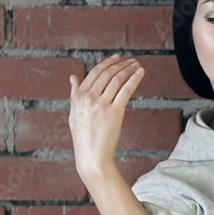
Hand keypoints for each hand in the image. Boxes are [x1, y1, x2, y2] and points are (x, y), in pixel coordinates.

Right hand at [68, 53, 144, 179]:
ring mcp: (102, 105)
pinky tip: (140, 73)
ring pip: (117, 80)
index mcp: (78, 98)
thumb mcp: (74, 113)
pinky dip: (134, 79)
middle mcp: (89, 98)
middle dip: (120, 64)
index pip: (94, 74)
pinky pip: (126, 90)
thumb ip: (74, 93)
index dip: (107, 63)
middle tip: (130, 60)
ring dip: (128, 69)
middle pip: (107, 74)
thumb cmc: (83, 137)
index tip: (116, 58)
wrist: (92, 156)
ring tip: (136, 64)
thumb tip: (73, 76)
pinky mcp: (115, 112)